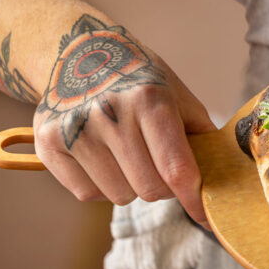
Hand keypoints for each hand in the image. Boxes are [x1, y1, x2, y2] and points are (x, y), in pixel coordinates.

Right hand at [32, 18, 214, 226]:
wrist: (79, 54)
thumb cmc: (138, 78)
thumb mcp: (176, 92)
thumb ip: (200, 133)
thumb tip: (220, 175)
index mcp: (150, 99)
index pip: (176, 168)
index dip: (194, 198)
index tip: (205, 215)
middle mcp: (110, 113)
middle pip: (150, 189)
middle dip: (163, 187)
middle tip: (159, 165)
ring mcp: (75, 129)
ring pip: (119, 196)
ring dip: (130, 185)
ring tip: (127, 154)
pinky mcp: (48, 144)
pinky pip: (87, 194)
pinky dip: (100, 185)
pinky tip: (101, 157)